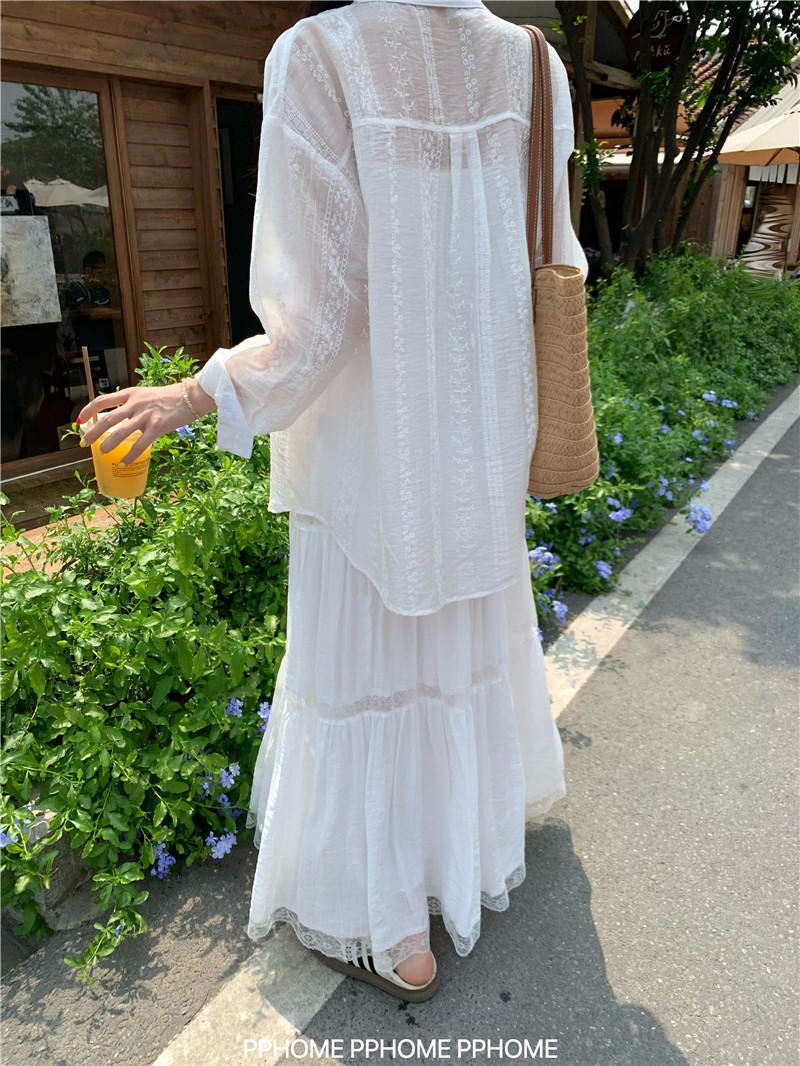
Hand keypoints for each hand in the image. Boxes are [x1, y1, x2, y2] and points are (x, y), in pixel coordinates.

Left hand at [77, 380, 213, 465]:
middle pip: (107, 419)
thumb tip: (121, 419)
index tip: (80, 420)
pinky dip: (130, 455)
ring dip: (108, 445)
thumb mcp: (146, 394)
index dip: (88, 411)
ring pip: (120, 432)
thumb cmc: (170, 397)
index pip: (102, 400)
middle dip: (93, 433)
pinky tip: (125, 462)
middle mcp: (135, 404)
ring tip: (102, 452)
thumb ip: (133, 404)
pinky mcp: (157, 427)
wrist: (191, 396)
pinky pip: (140, 444)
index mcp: (131, 394)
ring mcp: (145, 416)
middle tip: (85, 442)